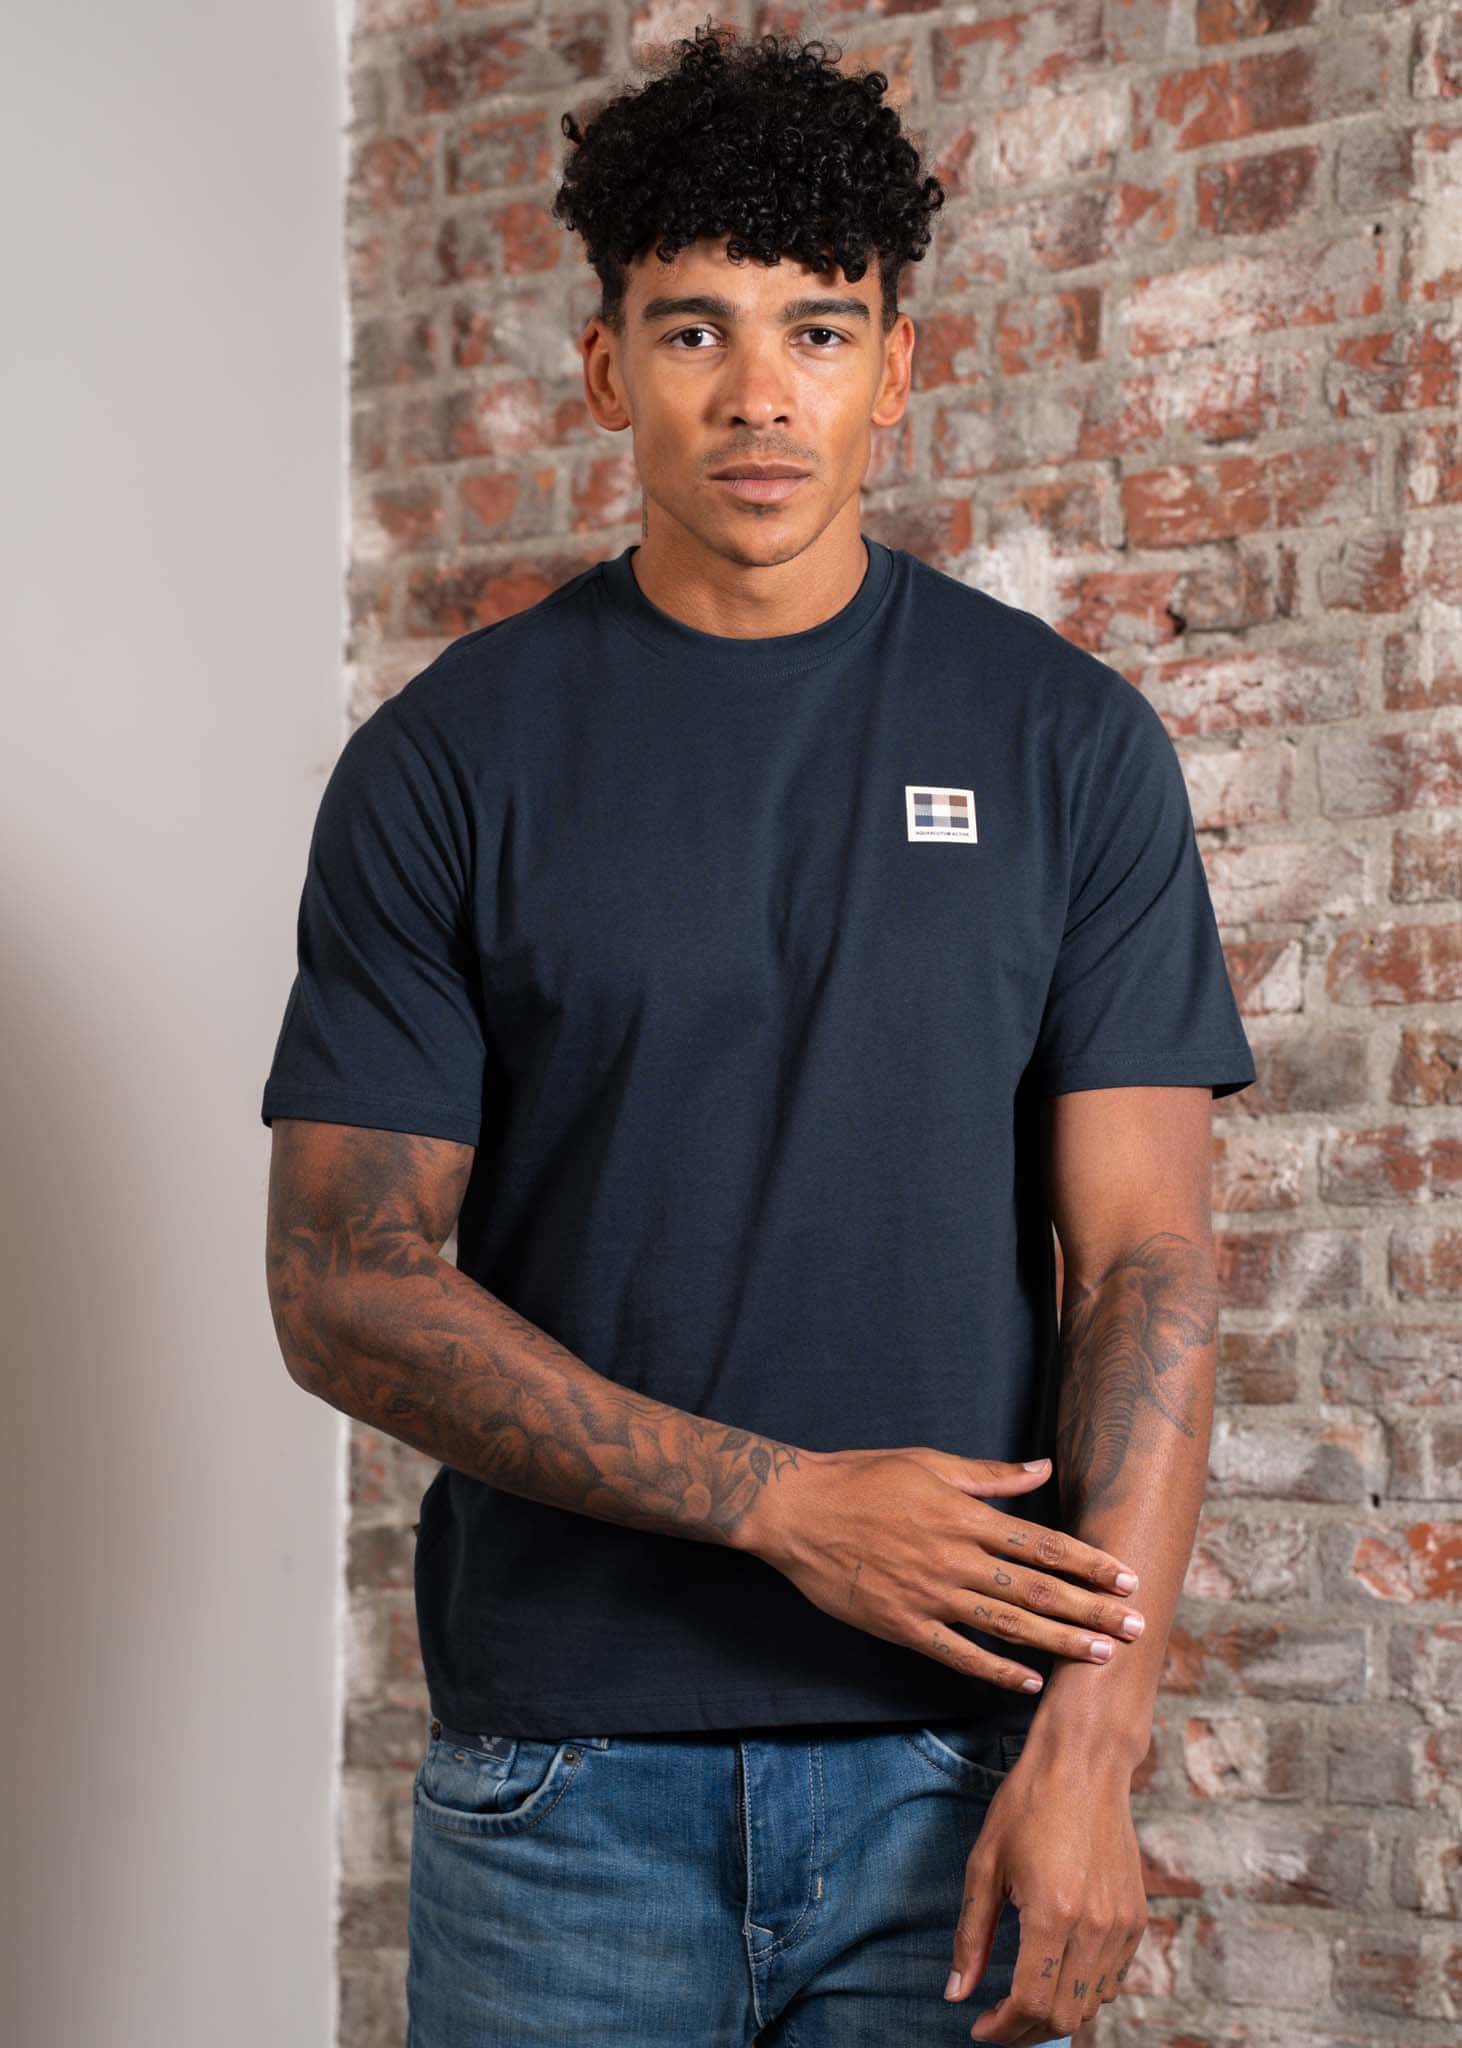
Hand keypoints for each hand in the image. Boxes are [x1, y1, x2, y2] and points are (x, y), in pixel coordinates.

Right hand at [742, 1447, 1144, 1693]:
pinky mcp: (904, 1625)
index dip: (1089, 1563)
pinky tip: (1031, 1683)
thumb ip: (990, 1476)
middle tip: (1137, 1628)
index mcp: (965, 1516)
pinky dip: (997, 1670)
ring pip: (1008, 1624)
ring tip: (1103, 1655)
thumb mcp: (929, 1463)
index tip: (1127, 1579)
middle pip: (1037, 1590)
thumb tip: (1043, 1467)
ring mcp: (930, 1595)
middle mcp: (955, 1558)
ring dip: (1060, 1641)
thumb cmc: (862, 1477)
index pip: (1042, 1544)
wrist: (797, 1510)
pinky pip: (959, 1654)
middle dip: (1092, 1609)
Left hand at [947, 1742, 1147, 2042]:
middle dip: (1025, 2031)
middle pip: (1064, 2016)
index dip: (1001, 2029)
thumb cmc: (1028, 1804)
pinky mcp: (1137, 1918)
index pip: (1031, 2003)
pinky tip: (1057, 1971)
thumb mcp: (985, 1863)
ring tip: (1023, 1998)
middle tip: (997, 2021)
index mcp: (1053, 1914)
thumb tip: (956, 1993)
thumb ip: (971, 1935)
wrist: (1085, 1763)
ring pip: (1092, 2005)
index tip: (979, 2027)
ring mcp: (1123, 1925)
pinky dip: (1084, 1991)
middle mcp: (1095, 1927)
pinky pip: (1113, 1980)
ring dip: (1056, 2013)